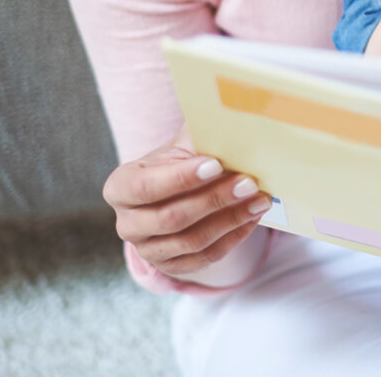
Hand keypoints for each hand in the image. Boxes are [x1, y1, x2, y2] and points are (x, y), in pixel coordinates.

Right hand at [102, 123, 271, 277]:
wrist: (179, 192)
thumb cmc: (182, 161)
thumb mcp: (184, 144)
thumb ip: (202, 131)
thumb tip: (234, 113)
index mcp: (121, 186)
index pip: (145, 187)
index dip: (181, 178)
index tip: (216, 164)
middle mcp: (127, 223)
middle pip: (171, 218)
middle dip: (214, 200)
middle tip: (249, 182)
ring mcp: (147, 250)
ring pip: (191, 241)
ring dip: (231, 220)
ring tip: (260, 200)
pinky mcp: (171, 267)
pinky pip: (205, 258)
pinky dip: (233, 238)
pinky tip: (253, 218)